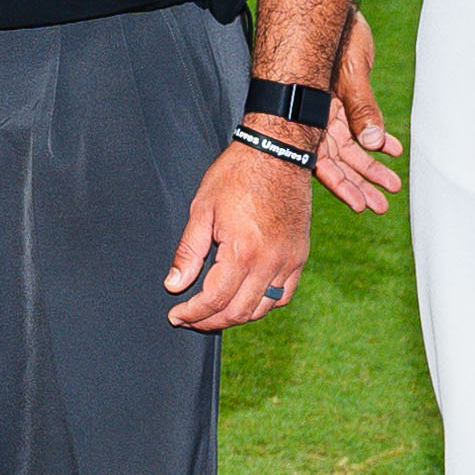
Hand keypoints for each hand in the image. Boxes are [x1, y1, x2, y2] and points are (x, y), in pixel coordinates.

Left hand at [162, 141, 317, 329]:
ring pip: (263, 308)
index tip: (176, 315)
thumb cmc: (236, 175)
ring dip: (236, 316)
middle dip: (210, 321)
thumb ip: (188, 252)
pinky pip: (284, 294)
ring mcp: (289, 261)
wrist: (277, 154)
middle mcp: (271, 262)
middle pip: (239, 311)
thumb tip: (175, 285)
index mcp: (243, 251)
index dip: (192, 313)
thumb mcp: (201, 209)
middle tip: (189, 318)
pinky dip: (263, 304)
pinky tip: (244, 300)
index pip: (215, 299)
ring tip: (212, 313)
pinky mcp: (300, 256)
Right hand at [313, 11, 403, 218]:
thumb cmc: (334, 36)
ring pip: (351, 145)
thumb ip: (361, 109)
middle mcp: (317, 116)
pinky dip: (376, 137)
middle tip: (380, 205)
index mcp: (311, 114)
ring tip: (391, 186)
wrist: (329, 8)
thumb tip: (373, 144)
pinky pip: (359, 125)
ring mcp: (328, 109)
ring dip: (371, 165)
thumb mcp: (352, 73)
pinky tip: (392, 149)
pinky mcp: (342, 98)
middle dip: (359, 182)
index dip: (341, 184)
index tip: (359, 205)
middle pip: (338, 158)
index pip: (322, 159)